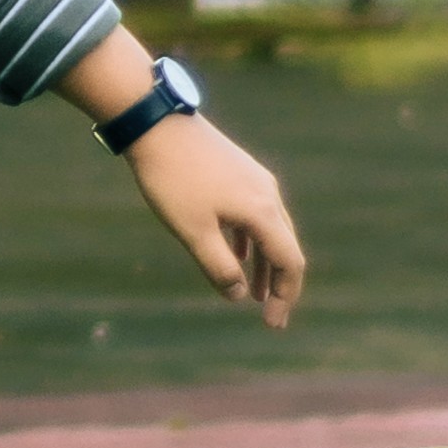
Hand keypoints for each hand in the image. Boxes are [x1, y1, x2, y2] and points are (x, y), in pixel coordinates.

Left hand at [127, 105, 305, 327]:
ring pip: (269, 231)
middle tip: (270, 316)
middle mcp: (267, 194)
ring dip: (263, 265)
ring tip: (253, 294)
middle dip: (279, 284)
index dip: (285, 296)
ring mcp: (254, 180)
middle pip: (285, 247)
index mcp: (262, 212)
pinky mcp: (237, 172)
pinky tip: (237, 256)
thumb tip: (238, 295)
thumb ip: (219, 267)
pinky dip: (250, 242)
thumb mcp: (193, 232)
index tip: (272, 324)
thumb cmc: (173, 179)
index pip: (290, 262)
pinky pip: (253, 216)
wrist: (157, 123)